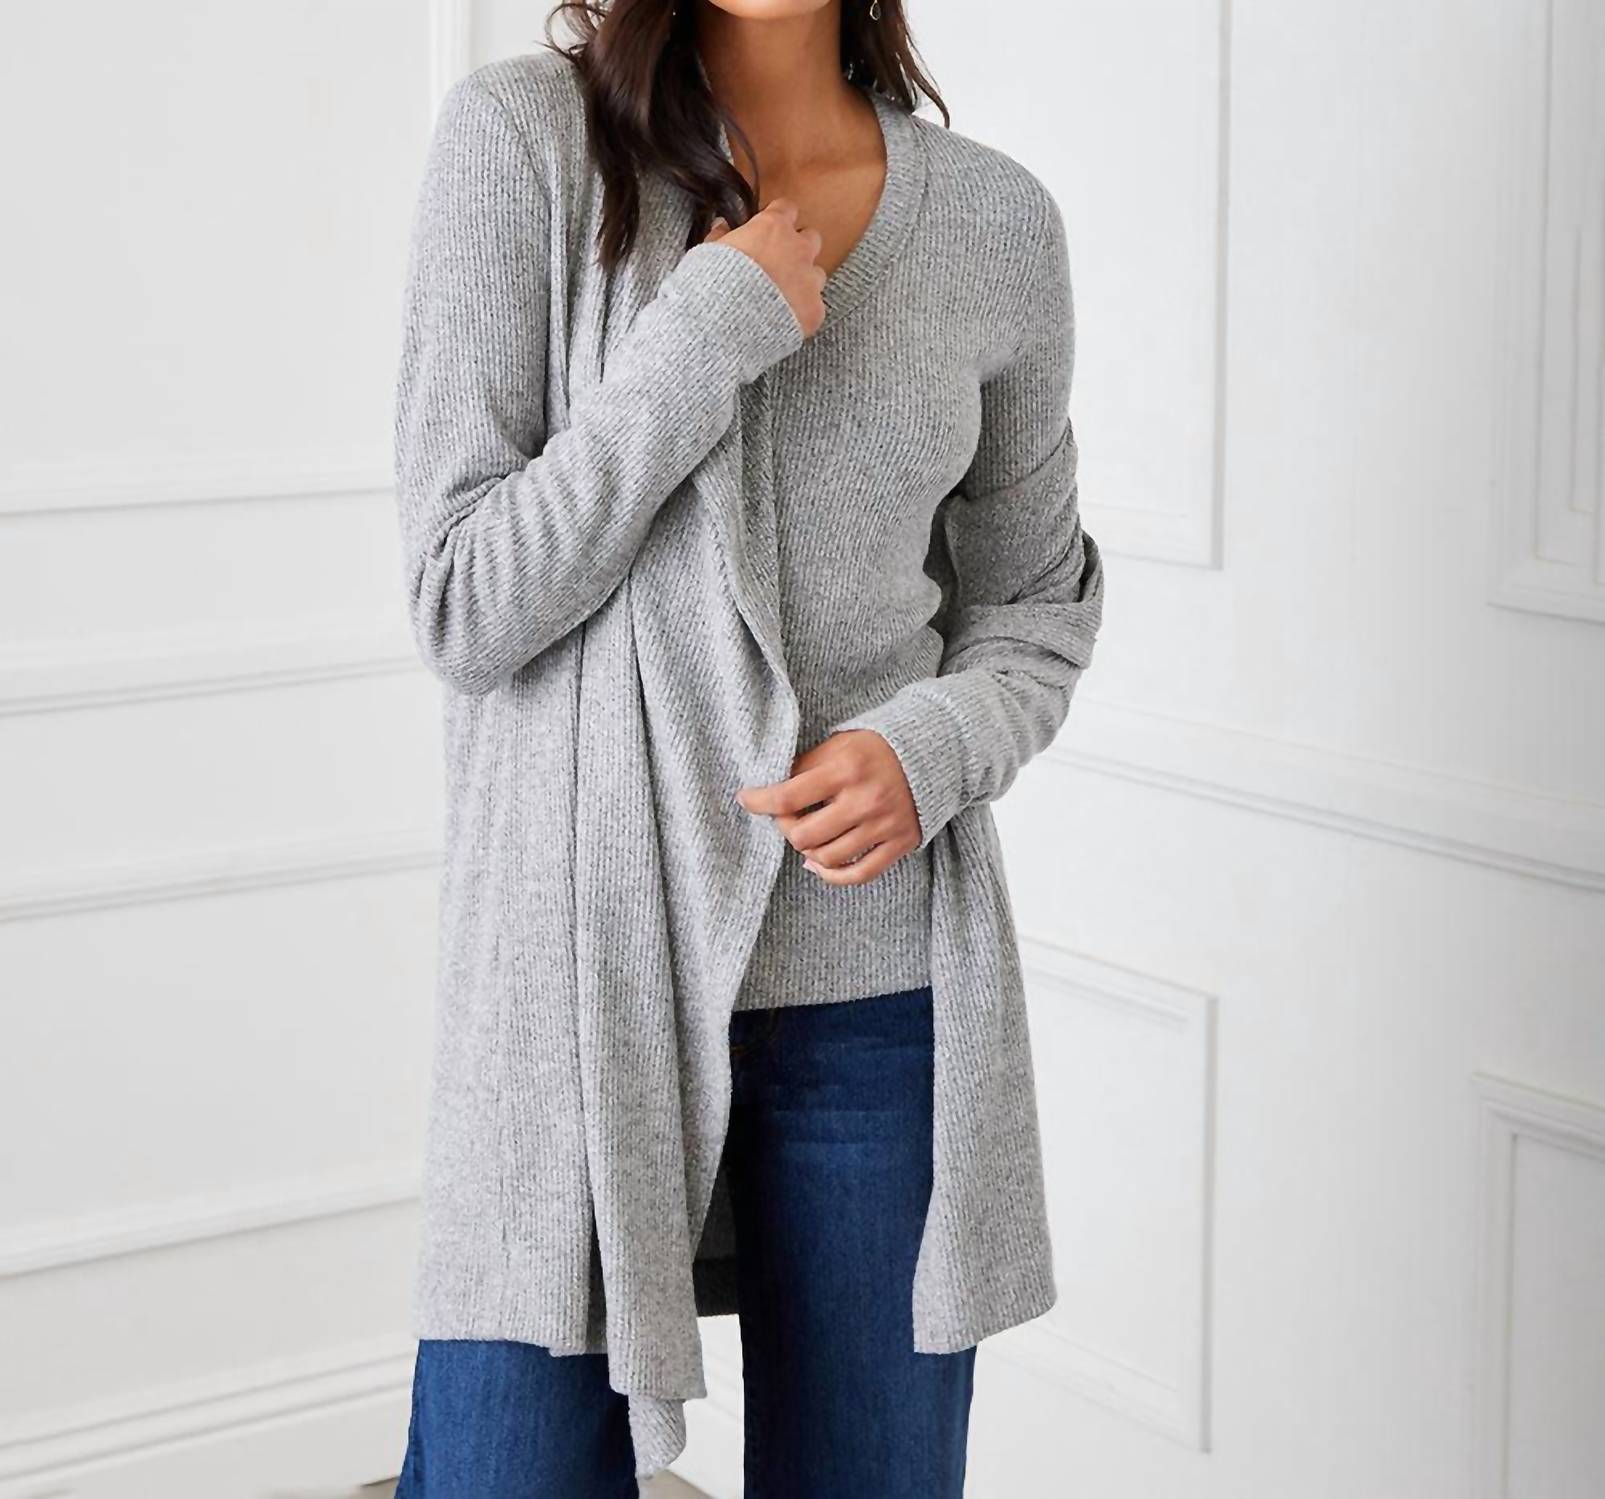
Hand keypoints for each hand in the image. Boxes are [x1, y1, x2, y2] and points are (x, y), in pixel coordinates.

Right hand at [705, 197, 825, 337]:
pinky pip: (814, 307)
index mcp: (773, 228)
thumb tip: (723, 226)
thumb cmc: (713, 284)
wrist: (725, 323)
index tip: (771, 226)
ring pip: (816, 274)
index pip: (787, 208)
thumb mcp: (709, 251)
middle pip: (811, 238)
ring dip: (803, 281)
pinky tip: (784, 320)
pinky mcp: (814, 311)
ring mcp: (810, 281)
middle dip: (798, 247)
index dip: (778, 217)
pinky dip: (802, 312)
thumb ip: (722, 235)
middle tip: (780, 262)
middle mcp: (798, 250)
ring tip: (782, 296)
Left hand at [735, 729, 920, 885]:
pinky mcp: (899, 842)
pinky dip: (832, 874)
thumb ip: (807, 766)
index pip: (788, 796)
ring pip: (828, 856)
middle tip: (788, 818)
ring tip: (807, 837)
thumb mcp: (839, 744)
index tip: (746, 798)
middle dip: (787, 829)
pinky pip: (859, 873)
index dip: (759, 801)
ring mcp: (883, 824)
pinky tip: (819, 864)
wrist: (930, 752)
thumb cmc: (876, 748)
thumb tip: (771, 789)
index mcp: (845, 769)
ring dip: (808, 851)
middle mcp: (864, 799)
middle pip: (804, 835)